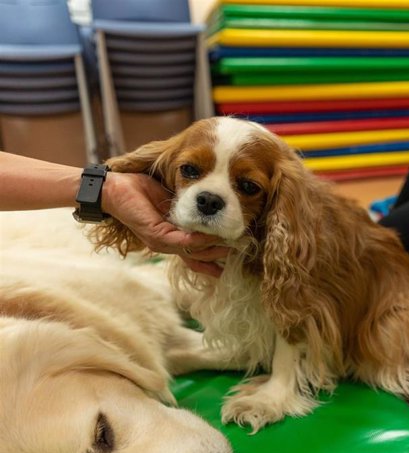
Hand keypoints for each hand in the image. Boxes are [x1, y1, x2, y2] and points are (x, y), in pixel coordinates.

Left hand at [101, 172, 228, 276]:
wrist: (113, 187)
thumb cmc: (141, 188)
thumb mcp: (173, 197)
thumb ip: (190, 204)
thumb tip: (211, 199)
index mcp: (173, 236)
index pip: (198, 253)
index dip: (217, 255)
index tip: (238, 250)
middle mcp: (169, 244)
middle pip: (200, 257)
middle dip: (221, 254)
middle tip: (242, 248)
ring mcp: (162, 243)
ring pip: (194, 252)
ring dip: (214, 248)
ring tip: (232, 242)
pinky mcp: (157, 236)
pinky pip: (182, 243)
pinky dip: (199, 240)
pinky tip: (211, 234)